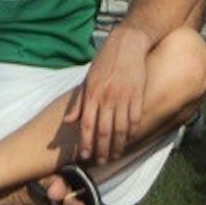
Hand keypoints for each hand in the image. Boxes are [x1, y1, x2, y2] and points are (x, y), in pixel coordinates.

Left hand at [78, 24, 153, 166]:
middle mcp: (107, 97)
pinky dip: (132, 132)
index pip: (87, 124)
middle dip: (102, 149)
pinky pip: (135, 119)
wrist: (127, 44)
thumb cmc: (104, 61)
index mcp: (92, 93)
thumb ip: (78, 102)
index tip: (85, 156)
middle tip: (102, 161)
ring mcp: (123, 96)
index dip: (86, 143)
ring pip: (120, 129)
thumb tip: (68, 122)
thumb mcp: (87, 79)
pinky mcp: (137, 94)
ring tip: (115, 154)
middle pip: (104, 130)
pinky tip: (129, 139)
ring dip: (118, 145)